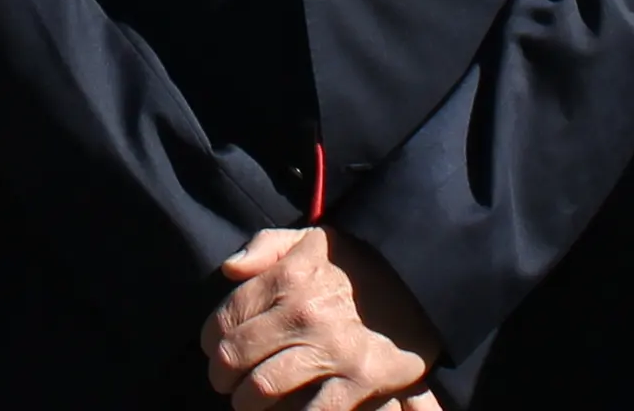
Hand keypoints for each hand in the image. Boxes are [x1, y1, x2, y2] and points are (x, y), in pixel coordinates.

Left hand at [202, 226, 441, 408]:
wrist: (422, 284)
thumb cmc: (357, 265)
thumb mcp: (313, 240)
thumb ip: (266, 246)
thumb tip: (229, 269)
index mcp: (288, 279)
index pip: (225, 318)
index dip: (211, 341)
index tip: (215, 350)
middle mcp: (304, 314)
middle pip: (236, 358)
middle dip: (222, 377)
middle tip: (227, 384)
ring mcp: (332, 351)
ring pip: (262, 390)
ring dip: (246, 403)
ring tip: (249, 403)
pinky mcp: (359, 382)